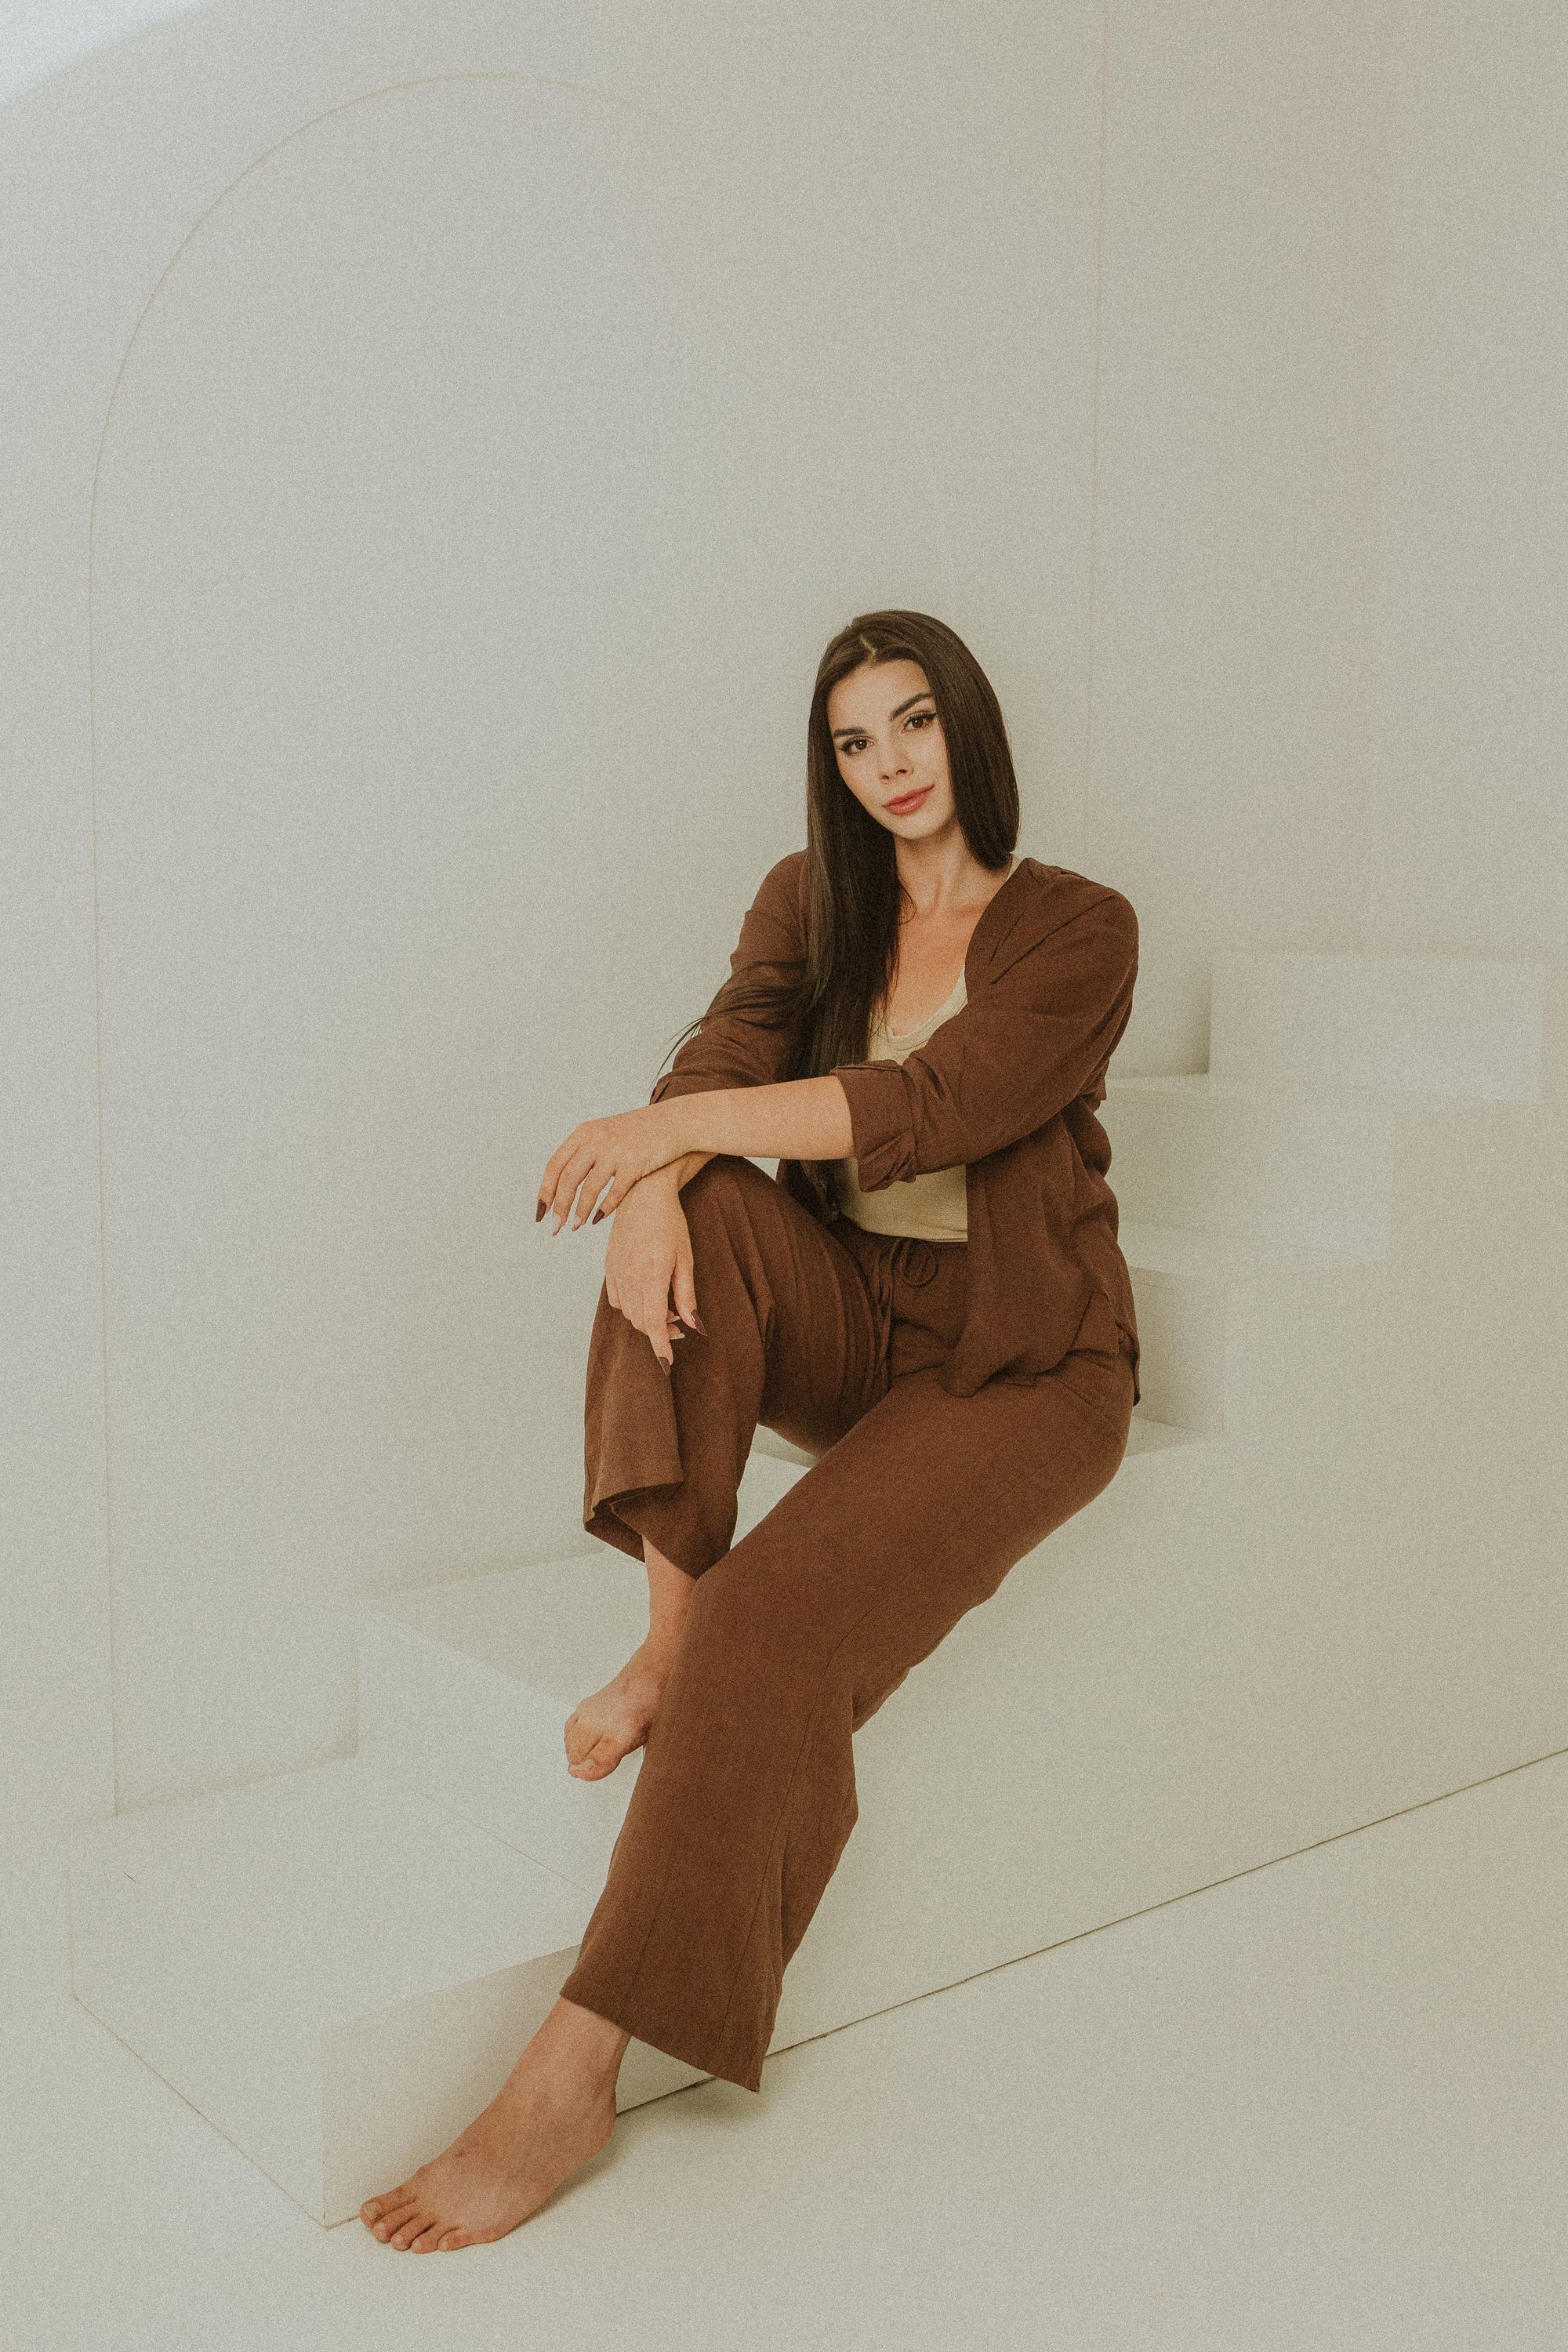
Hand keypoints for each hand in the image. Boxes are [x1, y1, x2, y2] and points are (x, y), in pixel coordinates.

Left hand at [535, 1103, 684, 1233]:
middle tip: (554, 1227)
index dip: (545, 1190)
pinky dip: (603, 1209)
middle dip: (558, 1207)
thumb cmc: (641, 1132)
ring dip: (579, 1211)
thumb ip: (585, 1150)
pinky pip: (614, 1192)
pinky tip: (598, 1220)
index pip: (555, 1165)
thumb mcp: (607, 1132)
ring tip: (575, 1227)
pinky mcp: (634, 1163)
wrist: (676, 1122)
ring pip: (588, 1188)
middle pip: (567, 1179)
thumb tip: (564, 1179)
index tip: (541, 1211)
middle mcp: (596, 1140)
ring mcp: (615, 1151)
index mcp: (584, 1132)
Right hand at [602, 1173, 705, 1369]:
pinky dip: (630, 1307)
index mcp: (651, 1275)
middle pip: (640, 1321)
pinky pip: (616, 1299)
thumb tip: (695, 1326)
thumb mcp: (686, 1259)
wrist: (643, 1194)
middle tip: (680, 1326)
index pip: (653, 1324)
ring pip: (628, 1313)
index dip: (660, 1347)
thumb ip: (686, 1295)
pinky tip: (646, 1298)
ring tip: (667, 1310)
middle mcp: (629, 1277)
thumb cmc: (671, 1223)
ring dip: (646, 1319)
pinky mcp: (609, 1266)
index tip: (667, 1364)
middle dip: (659, 1331)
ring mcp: (616, 1272)